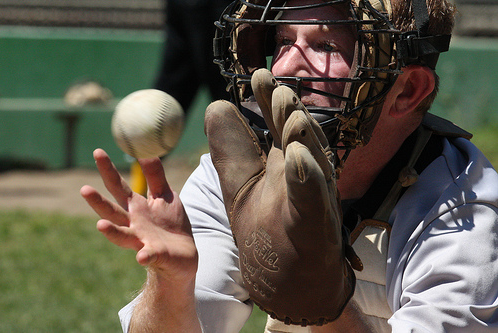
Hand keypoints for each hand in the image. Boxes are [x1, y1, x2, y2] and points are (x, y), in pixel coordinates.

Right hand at [80, 149, 197, 281]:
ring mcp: (141, 241)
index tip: (97, 151)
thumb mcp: (165, 195)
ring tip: (100, 225)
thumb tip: (147, 152)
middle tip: (83, 189)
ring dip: (111, 232)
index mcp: (136, 206)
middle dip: (97, 202)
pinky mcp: (154, 255)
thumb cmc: (171, 223)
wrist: (183, 254)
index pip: (117, 186)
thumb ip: (155, 176)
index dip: (107, 170)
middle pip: (112, 211)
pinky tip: (142, 256)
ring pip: (122, 236)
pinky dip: (145, 256)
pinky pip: (148, 256)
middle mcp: (133, 224)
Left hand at [205, 69, 358, 325]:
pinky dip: (305, 178)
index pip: (278, 126)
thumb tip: (218, 104)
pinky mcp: (315, 229)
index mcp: (283, 164)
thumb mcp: (240, 183)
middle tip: (278, 89)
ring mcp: (312, 202)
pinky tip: (295, 155)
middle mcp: (303, 178)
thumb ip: (231, 146)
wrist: (288, 283)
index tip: (260, 75)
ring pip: (311, 164)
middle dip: (288, 113)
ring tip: (290, 116)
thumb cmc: (265, 230)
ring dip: (301, 139)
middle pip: (299, 138)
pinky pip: (311, 201)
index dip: (270, 102)